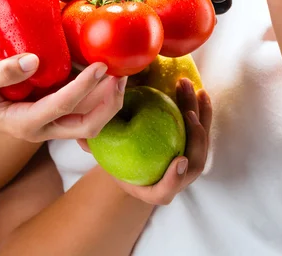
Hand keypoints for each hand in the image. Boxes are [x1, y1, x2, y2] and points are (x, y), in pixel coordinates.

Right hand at [0, 54, 126, 141]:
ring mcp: (47, 123)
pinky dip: (96, 95)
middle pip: (87, 126)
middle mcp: (41, 129)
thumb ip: (0, 72)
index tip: (102, 66)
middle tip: (121, 74)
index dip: (86, 87)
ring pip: (89, 122)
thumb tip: (33, 60)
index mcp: (24, 124)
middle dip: (109, 103)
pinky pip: (81, 110)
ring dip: (107, 100)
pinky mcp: (50, 113)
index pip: (63, 106)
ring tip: (119, 72)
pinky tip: (101, 73)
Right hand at [78, 78, 211, 204]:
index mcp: (155, 191)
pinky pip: (202, 128)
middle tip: (187, 115)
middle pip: (193, 161)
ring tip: (193, 91)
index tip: (178, 161)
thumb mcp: (103, 155)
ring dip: (200, 116)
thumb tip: (79, 136)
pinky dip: (202, 111)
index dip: (175, 179)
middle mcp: (176, 179)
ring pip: (201, 141)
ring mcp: (189, 163)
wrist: (131, 160)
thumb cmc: (115, 158)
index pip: (166, 190)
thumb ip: (94, 147)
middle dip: (196, 138)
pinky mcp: (193, 144)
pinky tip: (198, 90)